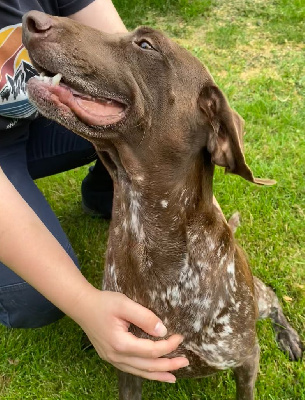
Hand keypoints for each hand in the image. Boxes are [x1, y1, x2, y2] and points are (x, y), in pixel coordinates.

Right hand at [73, 289, 188, 381]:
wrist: (82, 307)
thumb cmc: (104, 303)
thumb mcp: (125, 304)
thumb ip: (144, 317)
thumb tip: (163, 331)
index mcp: (120, 343)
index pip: (151, 351)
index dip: (168, 346)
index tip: (180, 337)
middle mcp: (116, 356)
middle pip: (148, 366)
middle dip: (168, 365)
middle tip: (185, 361)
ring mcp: (112, 359)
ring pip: (140, 372)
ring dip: (158, 373)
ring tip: (174, 375)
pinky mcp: (111, 357)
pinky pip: (132, 369)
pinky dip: (146, 372)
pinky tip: (154, 373)